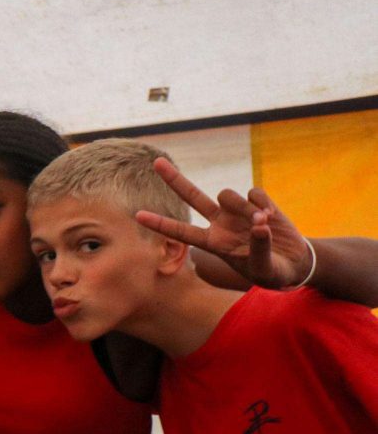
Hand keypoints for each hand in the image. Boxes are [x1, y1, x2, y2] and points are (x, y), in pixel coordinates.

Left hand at [135, 158, 312, 288]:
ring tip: (261, 223)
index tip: (137, 215)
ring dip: (243, 208)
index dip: (160, 224)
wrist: (295, 263)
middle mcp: (220, 223)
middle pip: (192, 196)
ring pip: (228, 194)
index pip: (181, 232)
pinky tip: (272, 216)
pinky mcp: (257, 202)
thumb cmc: (273, 271)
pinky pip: (254, 192)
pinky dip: (263, 203)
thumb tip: (259, 224)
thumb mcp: (264, 268)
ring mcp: (237, 211)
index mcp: (213, 243)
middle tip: (156, 161)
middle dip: (174, 179)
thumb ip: (259, 248)